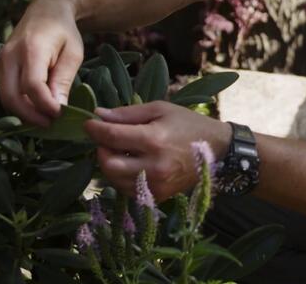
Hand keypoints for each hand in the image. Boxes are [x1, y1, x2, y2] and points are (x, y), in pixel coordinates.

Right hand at [0, 0, 83, 126]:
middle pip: (11, 96)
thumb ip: (63, 80)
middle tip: (51, 124)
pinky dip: (18, 105)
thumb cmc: (64, 33)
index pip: (32, 86)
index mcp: (31, 49)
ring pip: (5, 97)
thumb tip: (57, 108)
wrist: (46, 11)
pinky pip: (4, 92)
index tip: (60, 115)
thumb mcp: (73, 53)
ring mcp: (1, 61)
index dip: (45, 106)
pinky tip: (36, 110)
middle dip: (31, 116)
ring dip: (23, 113)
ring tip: (45, 118)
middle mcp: (10, 55)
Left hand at [85, 101, 230, 201]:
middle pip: (108, 164)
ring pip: (114, 180)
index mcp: (154, 140)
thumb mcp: (160, 109)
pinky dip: (121, 177)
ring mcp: (156, 185)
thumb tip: (99, 115)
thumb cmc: (188, 124)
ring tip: (121, 150)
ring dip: (110, 164)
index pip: (112, 137)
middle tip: (106, 138)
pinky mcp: (158, 196)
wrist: (218, 151)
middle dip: (101, 149)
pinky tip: (131, 163)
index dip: (94, 129)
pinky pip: (127, 190)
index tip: (87, 123)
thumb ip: (128, 113)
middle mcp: (153, 166)